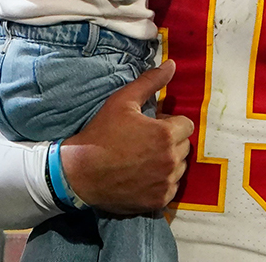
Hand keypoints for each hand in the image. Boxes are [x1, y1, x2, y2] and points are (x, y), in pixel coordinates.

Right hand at [60, 60, 193, 214]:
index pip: (186, 125)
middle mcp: (171, 160)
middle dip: (170, 142)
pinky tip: (142, 176)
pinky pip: (171, 188)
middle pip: (184, 146)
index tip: (152, 126)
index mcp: (166, 134)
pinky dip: (162, 182)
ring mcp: (165, 182)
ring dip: (168, 162)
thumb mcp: (122, 101)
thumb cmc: (101, 134)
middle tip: (145, 142)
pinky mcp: (158, 200)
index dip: (169, 123)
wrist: (79, 173)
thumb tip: (172, 64)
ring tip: (143, 159)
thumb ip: (150, 82)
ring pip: (179, 168)